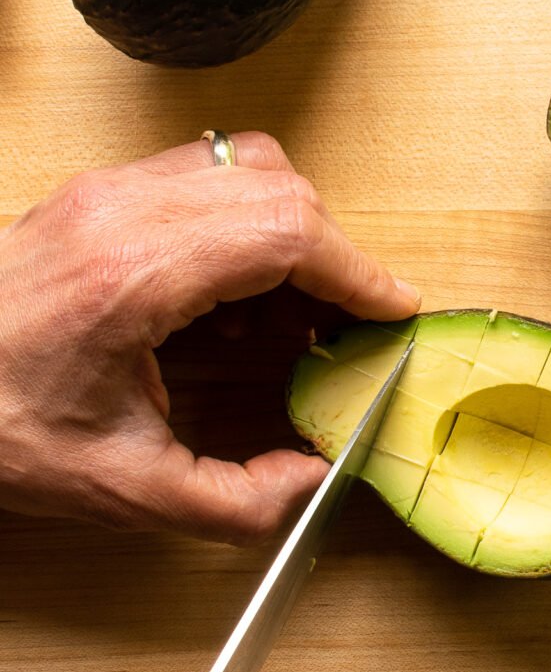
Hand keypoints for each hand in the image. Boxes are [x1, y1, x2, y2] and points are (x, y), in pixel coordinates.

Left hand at [0, 132, 419, 542]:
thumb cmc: (1, 425)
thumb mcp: (124, 489)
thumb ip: (236, 501)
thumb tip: (312, 476)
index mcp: (132, 275)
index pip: (284, 231)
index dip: (357, 270)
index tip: (391, 309)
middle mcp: (122, 211)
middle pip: (278, 188)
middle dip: (334, 255)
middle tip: (345, 323)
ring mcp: (107, 192)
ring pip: (246, 169)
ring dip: (292, 236)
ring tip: (291, 316)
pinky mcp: (101, 196)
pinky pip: (206, 181)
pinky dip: (247, 229)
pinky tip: (232, 303)